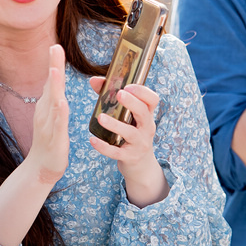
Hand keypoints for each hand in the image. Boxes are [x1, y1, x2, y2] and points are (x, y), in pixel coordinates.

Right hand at [27, 45, 69, 185]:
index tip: (56, 45)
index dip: (54, 63)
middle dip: (53, 66)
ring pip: (53, 101)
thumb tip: (54, 77)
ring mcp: (49, 124)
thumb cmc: (50, 140)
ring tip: (56, 70)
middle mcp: (45, 112)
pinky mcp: (55, 138)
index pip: (52, 81)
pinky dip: (59, 112)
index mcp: (47, 106)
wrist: (41, 168)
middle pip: (51, 85)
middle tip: (55, 47)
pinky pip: (58, 124)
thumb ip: (54, 96)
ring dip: (54, 86)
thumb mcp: (53, 115)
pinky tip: (61, 103)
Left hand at [87, 80, 167, 206]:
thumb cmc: (130, 132)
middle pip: (143, 112)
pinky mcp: (129, 157)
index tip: (128, 85)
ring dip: (115, 124)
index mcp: (147, 115)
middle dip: (132, 102)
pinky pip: (116, 152)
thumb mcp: (127, 117)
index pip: (152, 99)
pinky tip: (92, 140)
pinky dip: (103, 146)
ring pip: (130, 133)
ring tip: (100, 117)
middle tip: (119, 94)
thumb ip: (109, 97)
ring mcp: (139, 143)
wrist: (140, 165)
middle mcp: (146, 128)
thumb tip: (94, 80)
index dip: (142, 91)